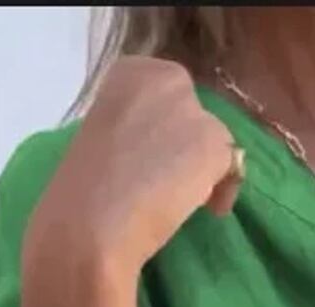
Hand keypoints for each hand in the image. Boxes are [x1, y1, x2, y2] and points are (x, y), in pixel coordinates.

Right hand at [25, 58, 241, 283]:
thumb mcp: (104, 140)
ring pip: (214, 141)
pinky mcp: (213, 142)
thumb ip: (135, 132)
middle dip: (187, 147)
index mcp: (129, 73)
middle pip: (194, 115)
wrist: (89, 225)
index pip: (167, 94)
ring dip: (204, 169)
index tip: (154, 160)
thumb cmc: (82, 194)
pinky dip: (223, 191)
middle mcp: (164, 79)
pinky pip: (232, 167)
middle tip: (171, 183)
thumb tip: (163, 152)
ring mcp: (191, 108)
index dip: (166, 130)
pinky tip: (204, 212)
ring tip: (181, 202)